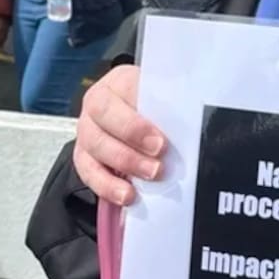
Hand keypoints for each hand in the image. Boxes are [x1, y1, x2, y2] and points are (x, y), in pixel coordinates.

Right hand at [74, 65, 166, 205]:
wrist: (139, 119)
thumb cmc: (156, 108)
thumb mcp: (165, 100)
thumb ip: (175, 109)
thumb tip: (194, 129)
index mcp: (120, 82)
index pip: (122, 93)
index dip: (138, 122)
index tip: (161, 143)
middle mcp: (97, 103)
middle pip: (102, 118)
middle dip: (130, 144)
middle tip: (157, 164)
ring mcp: (87, 129)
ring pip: (93, 145)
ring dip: (123, 165)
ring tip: (148, 179)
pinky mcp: (83, 156)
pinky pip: (88, 171)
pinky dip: (106, 186)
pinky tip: (127, 196)